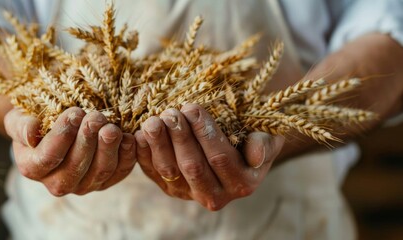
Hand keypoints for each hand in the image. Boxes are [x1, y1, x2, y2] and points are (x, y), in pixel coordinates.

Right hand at [4, 107, 136, 195]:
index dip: (62, 136)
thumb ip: (21, 125)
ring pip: (100, 172)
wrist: (52, 125)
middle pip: (76, 167)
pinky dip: (126, 156)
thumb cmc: (34, 118)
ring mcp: (83, 185)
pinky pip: (120, 172)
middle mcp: (57, 183)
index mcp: (32, 168)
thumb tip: (32, 132)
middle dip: (87, 140)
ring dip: (108, 149)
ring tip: (111, 127)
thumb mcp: (19, 117)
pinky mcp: (105, 181)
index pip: (48, 157)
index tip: (73, 113)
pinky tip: (129, 137)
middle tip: (95, 117)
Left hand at [134, 104, 283, 210]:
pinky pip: (152, 172)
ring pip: (169, 171)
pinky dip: (144, 153)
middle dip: (179, 137)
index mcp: (242, 184)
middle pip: (192, 166)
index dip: (204, 133)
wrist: (236, 143)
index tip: (192, 107)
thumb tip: (255, 154)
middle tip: (170, 112)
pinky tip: (139, 134)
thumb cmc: (253, 133)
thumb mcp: (267, 135)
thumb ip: (265, 144)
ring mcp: (188, 193)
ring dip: (158, 144)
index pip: (219, 158)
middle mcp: (215, 195)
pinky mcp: (168, 186)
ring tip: (153, 120)